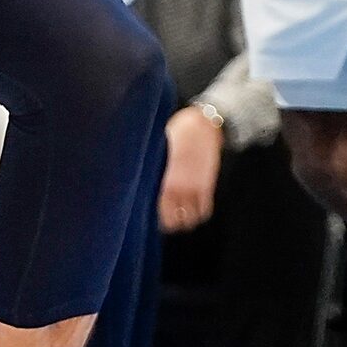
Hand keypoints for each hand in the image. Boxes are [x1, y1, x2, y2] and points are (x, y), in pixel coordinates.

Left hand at [159, 105, 222, 232]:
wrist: (202, 124)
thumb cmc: (175, 133)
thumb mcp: (156, 150)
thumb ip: (150, 169)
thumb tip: (139, 182)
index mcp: (157, 178)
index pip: (152, 211)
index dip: (151, 218)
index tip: (149, 217)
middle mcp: (174, 188)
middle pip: (171, 222)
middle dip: (169, 222)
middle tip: (167, 218)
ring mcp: (192, 190)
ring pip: (189, 220)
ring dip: (185, 219)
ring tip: (181, 214)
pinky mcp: (207, 188)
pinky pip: (204, 212)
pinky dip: (200, 214)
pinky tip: (195, 207)